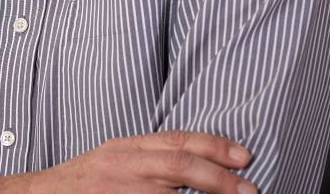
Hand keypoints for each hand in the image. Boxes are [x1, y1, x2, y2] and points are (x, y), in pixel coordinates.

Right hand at [0, 130, 256, 193]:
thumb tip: (201, 165)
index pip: (175, 141)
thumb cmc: (80, 184)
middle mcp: (118, 166)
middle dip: (217, 178)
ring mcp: (113, 191)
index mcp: (124, 148)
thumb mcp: (114, 160)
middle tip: (249, 190)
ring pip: (166, 193)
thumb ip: (150, 159)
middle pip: (176, 165)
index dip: (213, 146)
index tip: (244, 156)